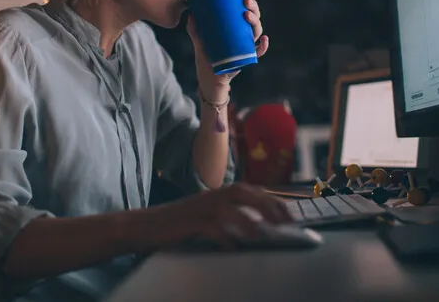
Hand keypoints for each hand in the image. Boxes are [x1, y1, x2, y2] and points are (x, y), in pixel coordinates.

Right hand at [156, 183, 294, 249]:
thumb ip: (231, 217)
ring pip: (227, 207)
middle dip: (266, 205)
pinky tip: (232, 247)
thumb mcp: (208, 216)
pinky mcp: (188, 222)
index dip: (272, 200)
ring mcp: (199, 207)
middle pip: (243, 192)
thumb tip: (260, 227)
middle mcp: (211, 196)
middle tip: (285, 222)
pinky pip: (208, 227)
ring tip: (263, 234)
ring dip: (247, 219)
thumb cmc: (181, 223)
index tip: (290, 214)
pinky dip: (222, 236)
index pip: (250, 191)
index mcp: (218, 193)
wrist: (148, 225)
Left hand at [187, 0, 268, 100]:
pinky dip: (263, 46)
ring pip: (257, 32)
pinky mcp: (247, 58)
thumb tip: (191, 14)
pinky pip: (259, 52)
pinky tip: (264, 39)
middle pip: (254, 18)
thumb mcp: (199, 42)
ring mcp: (246, 46)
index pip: (246, 9)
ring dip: (256, 22)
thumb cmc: (207, 58)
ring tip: (247, 15)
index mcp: (235, 27)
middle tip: (245, 1)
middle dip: (253, 7)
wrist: (209, 79)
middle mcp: (243, 35)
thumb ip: (195, 30)